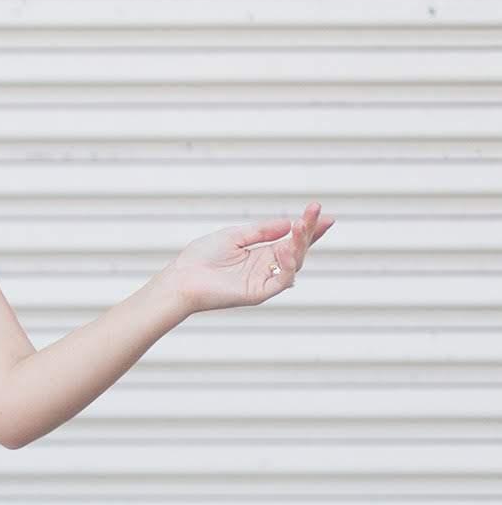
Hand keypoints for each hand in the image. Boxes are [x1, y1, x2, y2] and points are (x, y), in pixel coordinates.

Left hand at [162, 202, 333, 314]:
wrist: (181, 278)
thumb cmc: (201, 257)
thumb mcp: (234, 235)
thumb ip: (262, 230)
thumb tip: (289, 222)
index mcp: (260, 254)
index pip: (290, 240)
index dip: (307, 228)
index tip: (323, 214)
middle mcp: (266, 268)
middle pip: (297, 249)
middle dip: (309, 230)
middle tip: (317, 211)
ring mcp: (264, 281)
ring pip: (294, 263)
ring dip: (300, 243)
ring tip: (301, 225)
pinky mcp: (260, 293)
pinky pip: (282, 280)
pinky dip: (288, 265)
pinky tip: (285, 250)